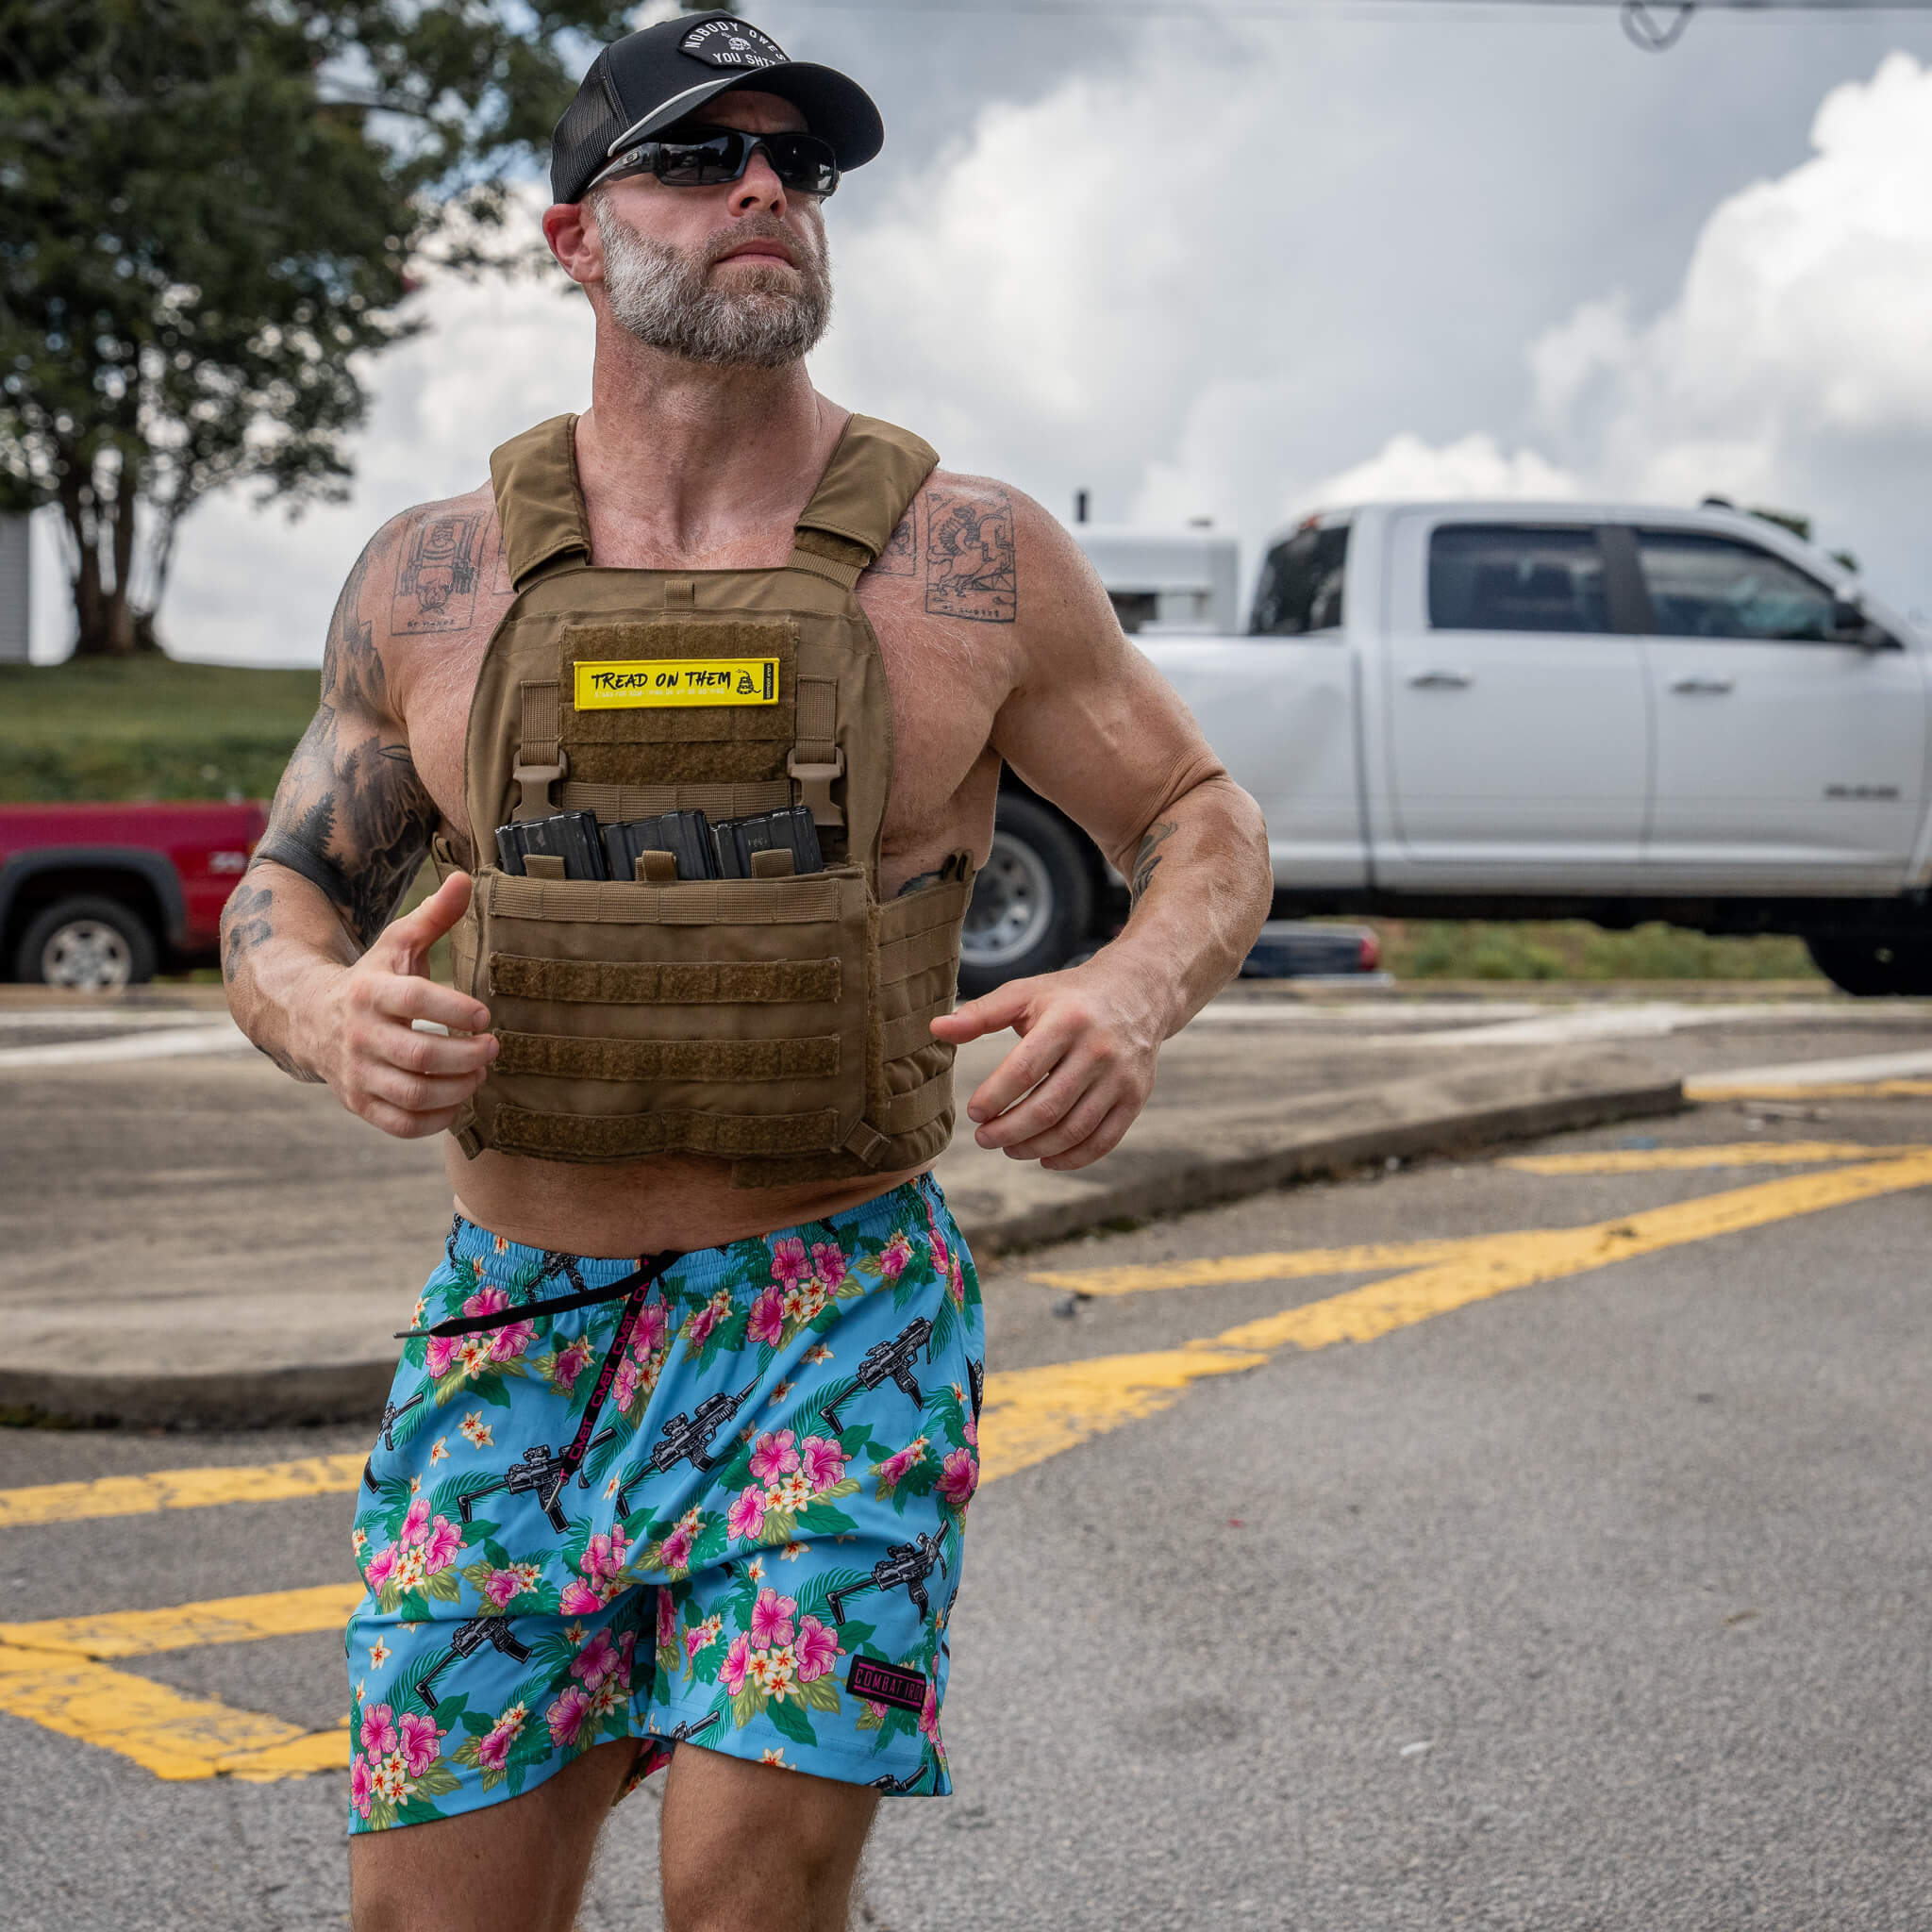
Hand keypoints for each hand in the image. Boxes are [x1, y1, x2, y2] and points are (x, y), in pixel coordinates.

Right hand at [307, 874, 497, 1139]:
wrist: (309, 1017)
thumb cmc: (372, 978)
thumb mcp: (397, 944)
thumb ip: (434, 917)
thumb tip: (468, 879)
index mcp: (369, 992)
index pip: (416, 1002)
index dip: (456, 1011)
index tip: (485, 1016)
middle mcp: (358, 1036)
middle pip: (421, 1056)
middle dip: (467, 1056)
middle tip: (492, 1048)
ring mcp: (356, 1074)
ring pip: (413, 1095)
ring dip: (458, 1089)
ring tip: (479, 1072)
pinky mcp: (358, 1103)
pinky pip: (401, 1124)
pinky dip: (436, 1120)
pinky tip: (458, 1100)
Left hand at [928, 963, 1163, 1170]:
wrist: (1137, 992)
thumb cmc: (1069, 996)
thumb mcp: (1025, 994)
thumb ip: (980, 1014)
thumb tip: (936, 1029)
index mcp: (1067, 1021)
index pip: (1023, 1071)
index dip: (994, 1098)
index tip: (973, 1112)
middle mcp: (1098, 1050)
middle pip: (1047, 1108)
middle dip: (1008, 1131)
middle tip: (983, 1137)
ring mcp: (1121, 1077)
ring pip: (1073, 1129)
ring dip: (1034, 1147)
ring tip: (1008, 1147)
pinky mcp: (1135, 1098)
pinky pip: (1103, 1141)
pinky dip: (1071, 1158)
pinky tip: (1044, 1157)